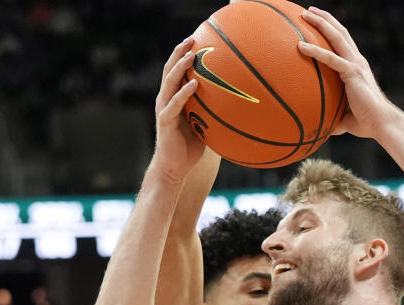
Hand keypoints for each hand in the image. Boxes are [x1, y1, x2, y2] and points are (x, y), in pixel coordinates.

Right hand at [149, 35, 205, 183]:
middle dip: (180, 52)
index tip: (197, 39)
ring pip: (170, 82)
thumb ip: (214, 111)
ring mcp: (164, 109)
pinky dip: (184, 93)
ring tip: (191, 54)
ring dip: (180, 67)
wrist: (174, 168)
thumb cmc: (190, 147)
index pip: (177, 71)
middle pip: (170, 69)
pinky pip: (175, 104)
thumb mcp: (205, 124)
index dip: (184, 54)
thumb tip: (239, 104)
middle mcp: (166, 99)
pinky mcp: (165, 121)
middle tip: (193, 37)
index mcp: (174, 97)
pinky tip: (194, 84)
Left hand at [298, 7, 396, 139]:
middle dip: (324, 19)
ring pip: (337, 36)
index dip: (332, 30)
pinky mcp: (352, 73)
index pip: (344, 42)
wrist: (381, 124)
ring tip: (305, 15)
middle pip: (340, 32)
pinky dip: (315, 51)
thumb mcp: (346, 117)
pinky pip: (330, 58)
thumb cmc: (366, 122)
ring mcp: (355, 64)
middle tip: (308, 11)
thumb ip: (334, 117)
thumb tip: (322, 128)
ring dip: (321, 23)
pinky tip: (300, 46)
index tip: (317, 22)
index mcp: (357, 67)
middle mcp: (357, 61)